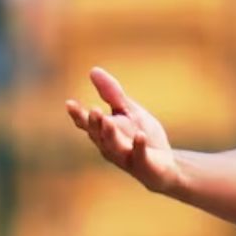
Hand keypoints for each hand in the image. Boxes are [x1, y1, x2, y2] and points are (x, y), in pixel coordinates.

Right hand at [65, 67, 180, 192]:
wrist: (166, 165)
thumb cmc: (143, 137)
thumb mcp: (129, 111)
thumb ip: (112, 94)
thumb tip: (93, 70)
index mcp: (104, 133)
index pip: (87, 124)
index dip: (78, 115)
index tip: (70, 103)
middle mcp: (110, 147)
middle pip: (98, 135)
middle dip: (95, 124)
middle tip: (93, 111)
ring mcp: (126, 158)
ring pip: (114, 147)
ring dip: (110, 134)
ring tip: (107, 120)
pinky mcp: (144, 165)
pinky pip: (140, 156)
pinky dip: (139, 146)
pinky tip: (140, 135)